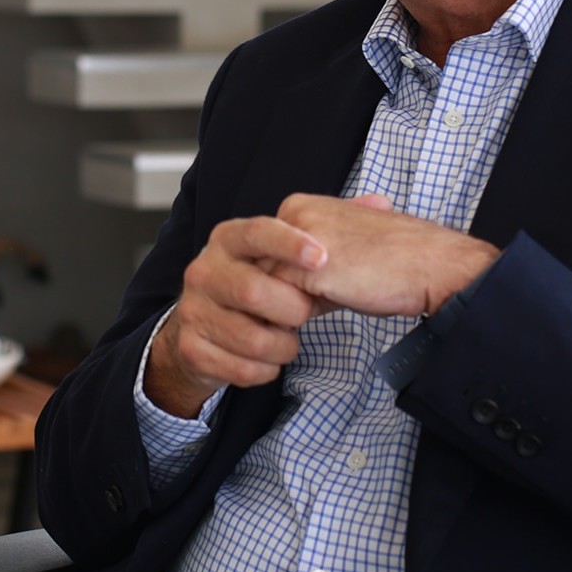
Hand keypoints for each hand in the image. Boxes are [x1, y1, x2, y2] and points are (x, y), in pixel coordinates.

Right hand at [144, 216, 326, 417]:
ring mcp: (193, 309)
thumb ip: (329, 230)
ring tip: (288, 340)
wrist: (207, 330)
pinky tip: (269, 360)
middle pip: (253, 291)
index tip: (321, 258)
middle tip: (306, 313)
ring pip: (250, 337)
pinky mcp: (192, 348)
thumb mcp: (285, 255)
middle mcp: (205, 269)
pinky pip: (240, 368)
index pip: (259, 232)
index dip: (290, 244)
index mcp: (230, 238)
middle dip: (291, 309)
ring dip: (282, 345)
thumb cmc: (259, 286)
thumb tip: (380, 201)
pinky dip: (266, 370)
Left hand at [272, 193, 498, 317]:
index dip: (284, 280)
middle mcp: (295, 214)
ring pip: (266, 287)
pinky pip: (280, 304)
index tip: (315, 285)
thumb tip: (279, 286)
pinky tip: (326, 309)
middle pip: (260, 269)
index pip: (265, 253)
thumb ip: (306, 258)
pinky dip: (297, 316)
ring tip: (323, 302)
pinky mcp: (308, 268)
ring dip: (287, 305)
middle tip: (317, 298)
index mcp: (302, 206)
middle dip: (281, 292)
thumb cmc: (394, 259)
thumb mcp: (341, 248)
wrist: (430, 264)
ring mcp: (299, 239)